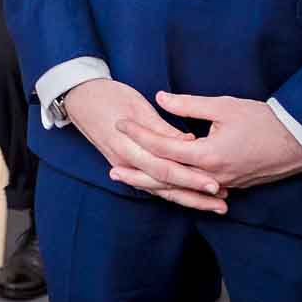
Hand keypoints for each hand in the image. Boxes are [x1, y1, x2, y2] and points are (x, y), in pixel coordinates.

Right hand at [61, 78, 228, 212]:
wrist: (79, 97)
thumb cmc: (108, 95)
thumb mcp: (136, 105)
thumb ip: (161, 127)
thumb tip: (188, 140)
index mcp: (128, 146)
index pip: (164, 168)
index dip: (190, 177)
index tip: (215, 182)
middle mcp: (126, 162)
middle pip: (165, 184)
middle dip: (194, 195)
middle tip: (222, 202)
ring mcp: (124, 166)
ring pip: (160, 189)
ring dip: (188, 199)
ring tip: (215, 206)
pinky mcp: (126, 165)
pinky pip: (152, 184)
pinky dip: (174, 192)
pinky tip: (192, 196)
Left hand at [128, 92, 301, 191]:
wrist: (300, 142)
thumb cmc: (264, 120)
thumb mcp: (224, 106)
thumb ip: (188, 104)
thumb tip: (159, 97)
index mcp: (208, 155)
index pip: (163, 148)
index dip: (140, 135)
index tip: (121, 123)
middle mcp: (212, 176)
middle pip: (166, 178)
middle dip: (137, 173)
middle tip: (111, 169)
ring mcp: (222, 184)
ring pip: (179, 188)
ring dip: (153, 184)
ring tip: (130, 180)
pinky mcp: (230, 186)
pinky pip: (195, 191)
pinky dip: (175, 188)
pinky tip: (161, 184)